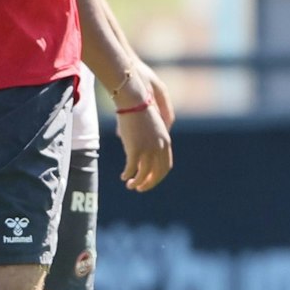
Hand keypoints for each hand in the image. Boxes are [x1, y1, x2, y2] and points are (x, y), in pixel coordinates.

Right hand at [113, 64, 174, 189]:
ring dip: (137, 183)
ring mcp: (148, 148)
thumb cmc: (139, 111)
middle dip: (149, 183)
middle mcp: (160, 147)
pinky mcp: (135, 148)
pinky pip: (132, 168)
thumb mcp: (150, 128)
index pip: (166, 166)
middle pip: (158, 173)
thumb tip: (141, 153)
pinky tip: (123, 176)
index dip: (158, 176)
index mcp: (166, 142)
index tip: (149, 180)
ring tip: (130, 185)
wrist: (133, 100)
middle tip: (140, 189)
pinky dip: (128, 175)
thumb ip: (150, 142)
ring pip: (144, 174)